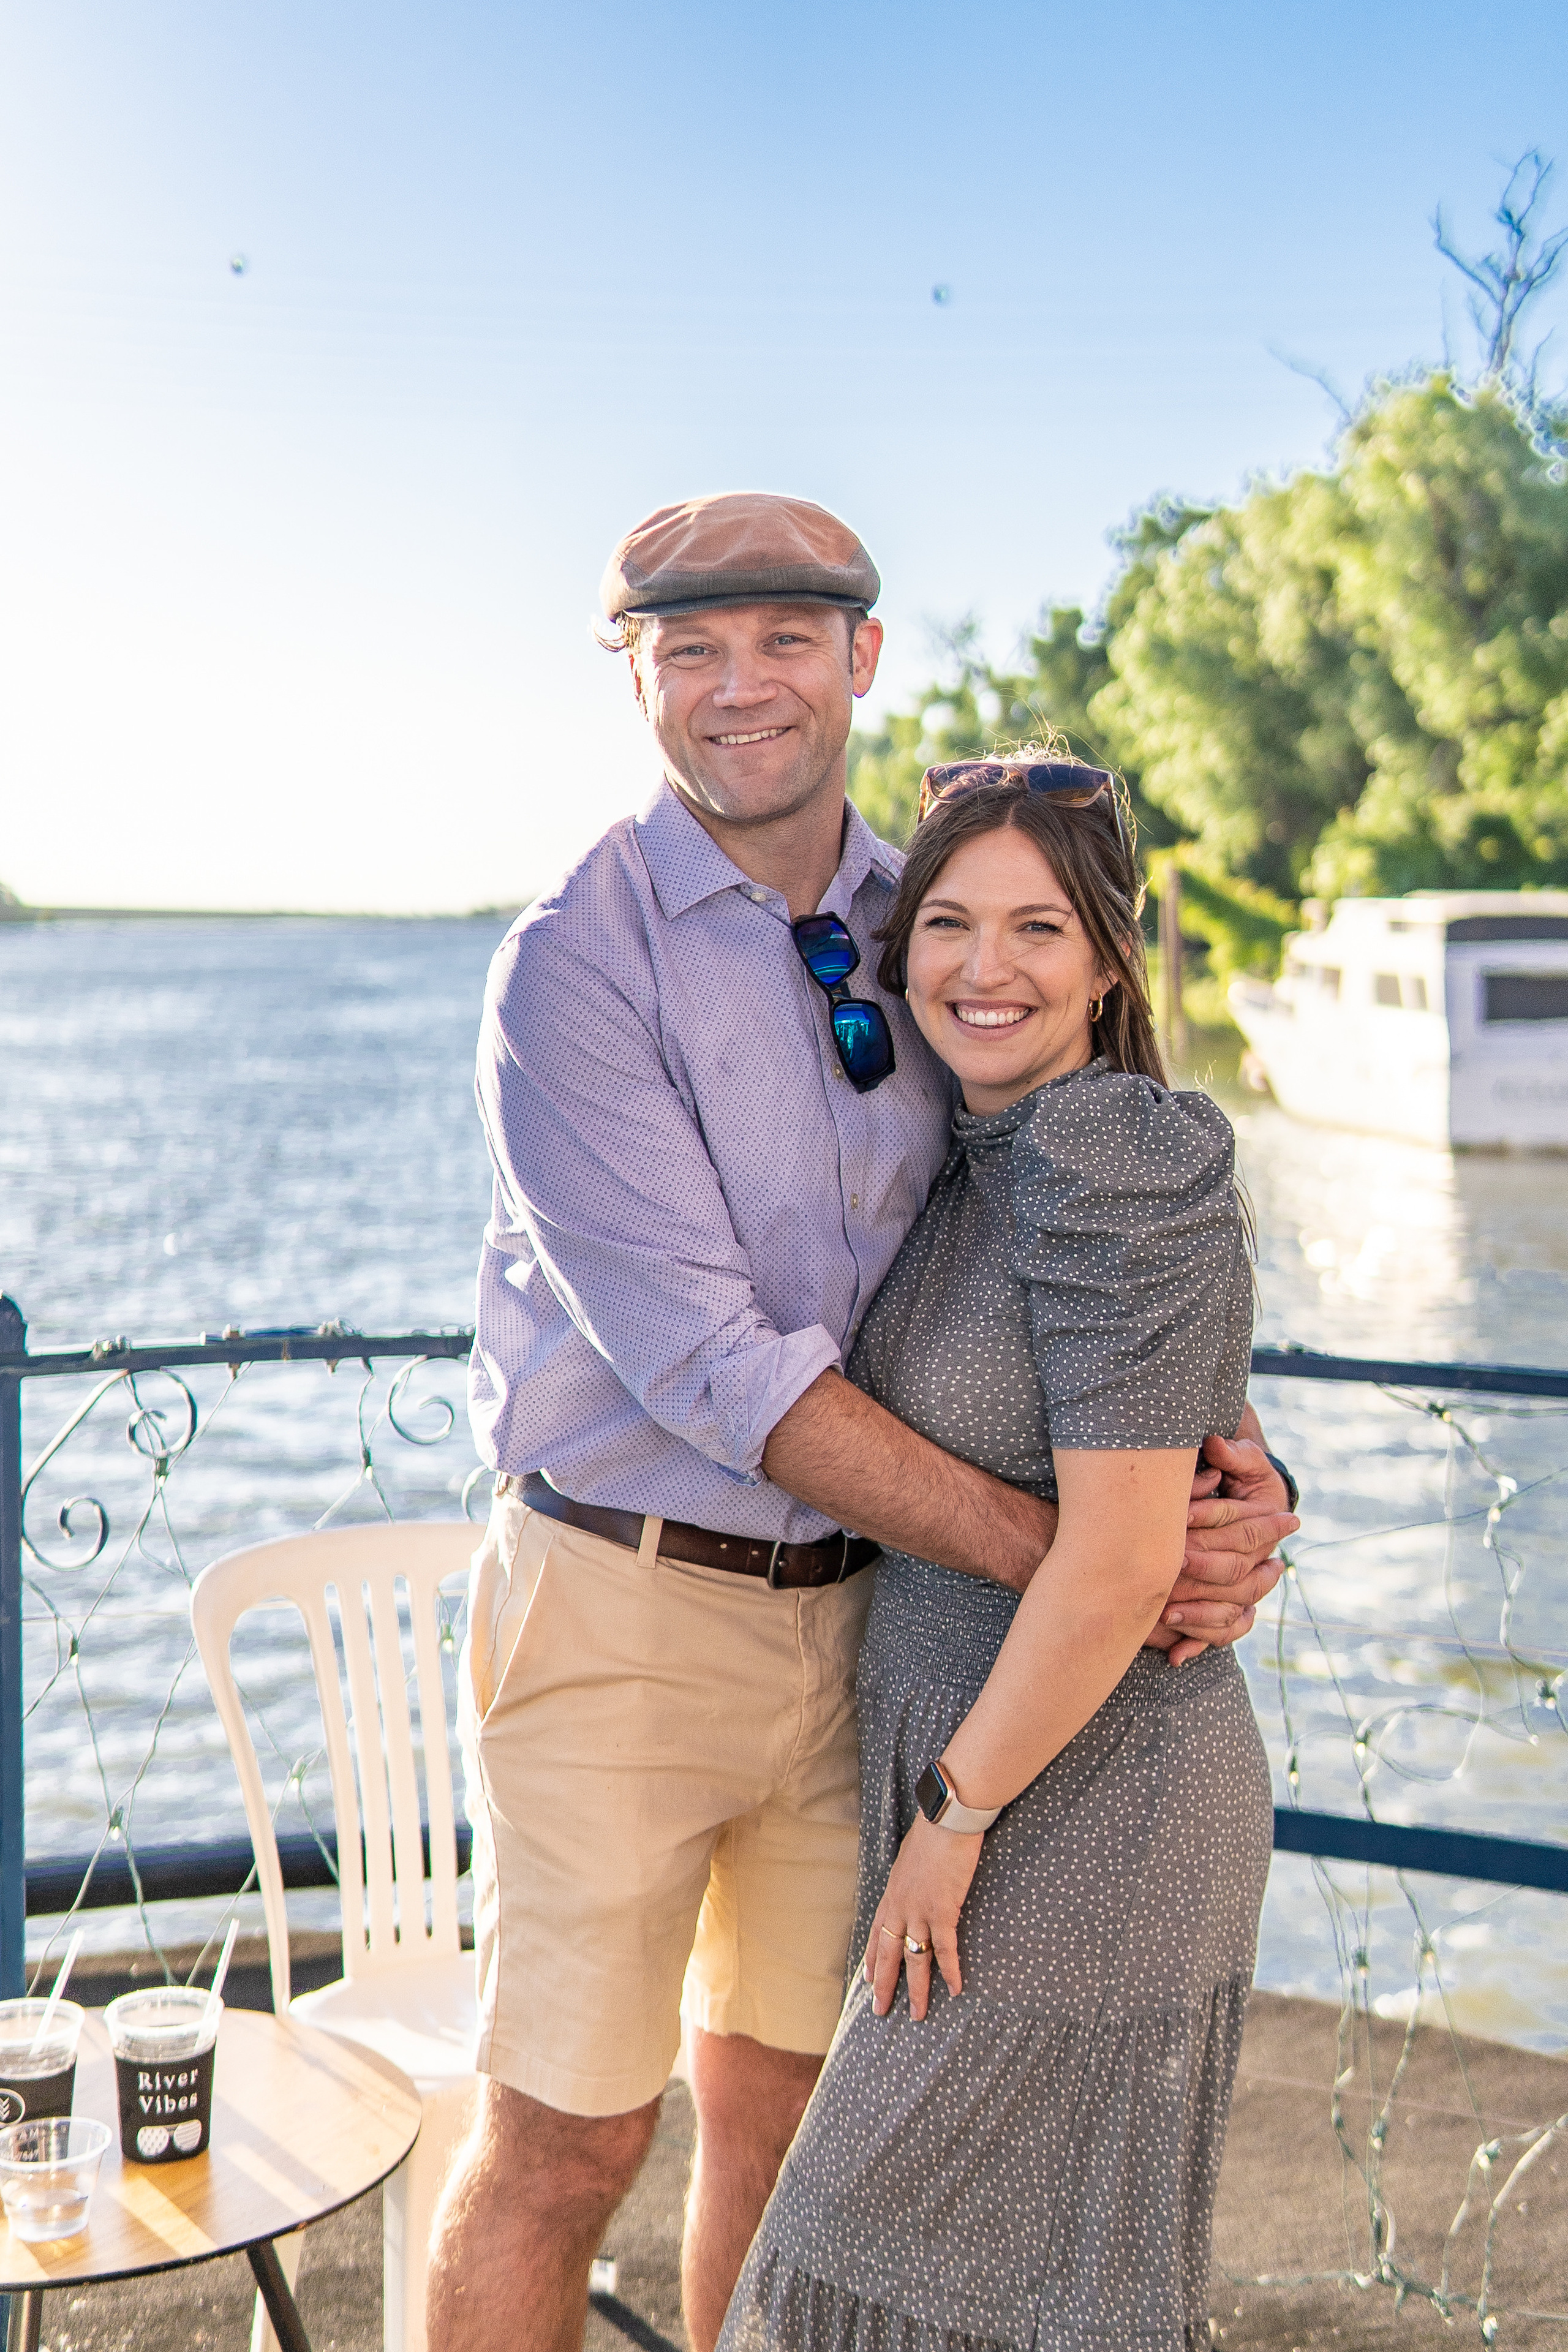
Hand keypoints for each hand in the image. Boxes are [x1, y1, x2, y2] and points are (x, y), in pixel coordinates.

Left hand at [863, 1813, 981, 2019]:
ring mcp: (920, 1911)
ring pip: (915, 1959)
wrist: (945, 1820)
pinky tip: (956, 1989)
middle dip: (884, 1985)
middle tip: (879, 2011)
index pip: (876, 1934)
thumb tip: (915, 1885)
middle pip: (887, 1954)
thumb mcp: (909, 1858)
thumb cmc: (931, 1834)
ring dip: (917, 1989)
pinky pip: (946, 1949)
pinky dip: (951, 1971)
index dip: (871, 1960)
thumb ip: (909, 1879)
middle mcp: (900, 1907)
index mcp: (891, 1894)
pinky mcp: (943, 1910)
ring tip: (918, 2014)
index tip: (867, 1981)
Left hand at [1165, 1433, 1294, 1634]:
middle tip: (1173, 1564)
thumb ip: (1231, 1455)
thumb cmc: (1234, 1478)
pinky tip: (1172, 1655)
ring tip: (1166, 1612)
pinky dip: (1196, 1645)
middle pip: (1237, 1576)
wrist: (1245, 1513)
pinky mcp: (1226, 1614)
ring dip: (1200, 1615)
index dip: (1211, 1523)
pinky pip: (1220, 1636)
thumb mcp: (1240, 1462)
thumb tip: (1216, 1443)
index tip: (1181, 1518)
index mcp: (1263, 1530)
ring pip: (1233, 1614)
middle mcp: (1260, 1565)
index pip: (1242, 1532)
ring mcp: (1244, 1592)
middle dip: (1203, 1571)